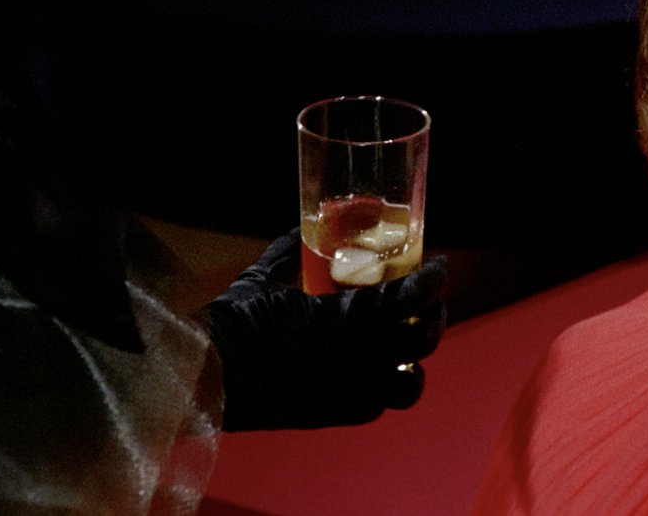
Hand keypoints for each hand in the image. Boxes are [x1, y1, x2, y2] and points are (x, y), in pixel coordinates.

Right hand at [207, 229, 446, 430]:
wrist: (207, 377)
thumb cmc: (234, 323)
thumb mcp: (264, 281)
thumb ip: (288, 255)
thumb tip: (299, 232)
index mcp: (349, 318)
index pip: (411, 295)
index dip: (433, 279)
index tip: (441, 266)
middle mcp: (361, 356)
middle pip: (423, 338)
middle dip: (433, 318)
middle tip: (432, 305)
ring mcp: (352, 390)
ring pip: (411, 384)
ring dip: (416, 363)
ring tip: (412, 349)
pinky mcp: (336, 415)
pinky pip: (377, 406)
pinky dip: (383, 388)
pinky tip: (377, 375)